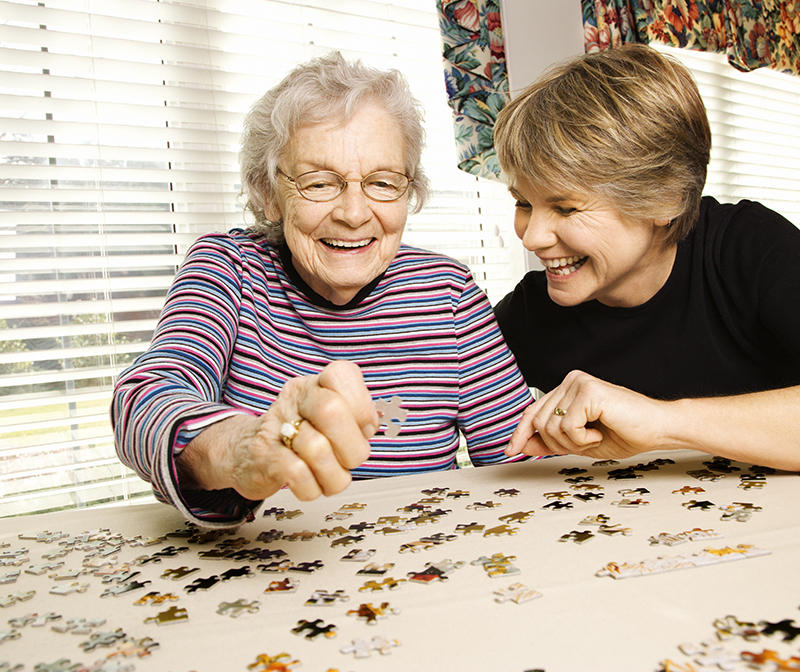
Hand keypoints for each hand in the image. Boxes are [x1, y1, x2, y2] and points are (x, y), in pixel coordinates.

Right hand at [179, 360, 377, 500]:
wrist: (245, 453)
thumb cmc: (298, 436)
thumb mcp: (329, 418)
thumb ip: (356, 416)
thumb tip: (374, 422)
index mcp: (316, 385)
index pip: (342, 374)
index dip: (361, 406)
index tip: (363, 427)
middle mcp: (295, 399)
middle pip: (332, 411)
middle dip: (353, 446)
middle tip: (350, 459)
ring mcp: (277, 425)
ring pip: (317, 450)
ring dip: (334, 475)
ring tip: (329, 475)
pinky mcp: (264, 456)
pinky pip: (297, 474)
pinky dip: (312, 488)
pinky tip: (310, 484)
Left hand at [505, 370, 668, 460]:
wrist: (659, 429)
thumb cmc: (624, 434)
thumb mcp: (579, 443)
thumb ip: (550, 441)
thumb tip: (520, 446)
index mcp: (567, 389)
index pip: (533, 411)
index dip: (520, 433)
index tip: (510, 451)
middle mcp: (570, 381)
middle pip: (538, 422)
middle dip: (556, 444)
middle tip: (585, 444)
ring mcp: (578, 383)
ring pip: (550, 426)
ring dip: (572, 443)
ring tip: (595, 437)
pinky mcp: (588, 390)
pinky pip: (567, 426)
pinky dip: (582, 439)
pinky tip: (600, 432)